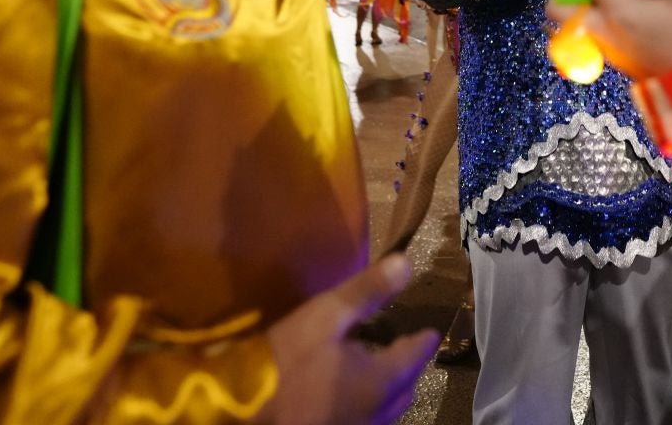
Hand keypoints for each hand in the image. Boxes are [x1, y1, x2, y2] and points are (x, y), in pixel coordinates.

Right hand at [259, 255, 436, 424]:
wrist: (241, 411)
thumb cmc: (286, 361)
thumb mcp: (325, 317)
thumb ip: (367, 292)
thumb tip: (406, 263)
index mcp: (380, 381)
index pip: (414, 357)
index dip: (423, 341)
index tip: (430, 331)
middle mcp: (376, 413)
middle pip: (405, 389)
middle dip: (409, 368)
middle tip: (405, 347)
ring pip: (387, 410)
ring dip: (390, 389)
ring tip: (381, 370)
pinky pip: (366, 420)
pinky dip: (369, 404)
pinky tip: (350, 394)